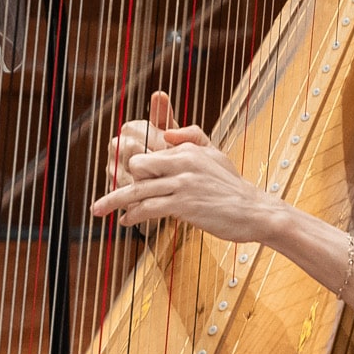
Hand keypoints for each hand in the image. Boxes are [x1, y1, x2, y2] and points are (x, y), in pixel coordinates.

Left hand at [89, 90, 272, 241]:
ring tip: (98, 209)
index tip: (116, 173)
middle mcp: (182, 162)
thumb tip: (167, 133)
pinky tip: (124, 220)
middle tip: (106, 194)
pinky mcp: (184, 205)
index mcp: (187, 149)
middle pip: (137, 165)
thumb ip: (192, 137)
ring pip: (138, 189)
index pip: (149, 153)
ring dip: (114, 200)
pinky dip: (133, 215)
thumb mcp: (215, 153)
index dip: (131, 166)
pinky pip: (149, 208)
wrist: (255, 211)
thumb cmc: (233, 187)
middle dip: (120, 179)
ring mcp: (183, 184)